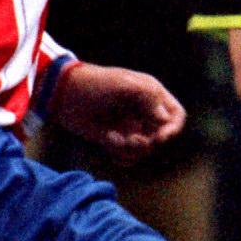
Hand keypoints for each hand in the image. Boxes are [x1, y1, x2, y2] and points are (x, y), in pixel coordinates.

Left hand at [48, 64, 186, 167]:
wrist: (64, 95)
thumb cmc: (95, 84)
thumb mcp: (125, 86)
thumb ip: (149, 99)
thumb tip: (165, 121)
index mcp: (151, 94)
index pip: (176, 116)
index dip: (172, 129)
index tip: (159, 138)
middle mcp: (144, 112)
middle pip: (162, 137)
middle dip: (148, 142)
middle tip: (131, 139)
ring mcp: (130, 126)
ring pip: (145, 150)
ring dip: (131, 149)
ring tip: (113, 139)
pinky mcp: (115, 139)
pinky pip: (128, 156)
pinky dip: (120, 154)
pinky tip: (107, 142)